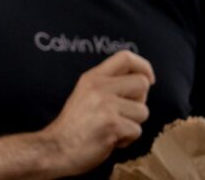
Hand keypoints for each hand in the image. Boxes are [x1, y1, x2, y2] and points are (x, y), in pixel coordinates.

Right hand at [40, 50, 154, 175]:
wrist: (56, 148)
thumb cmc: (74, 126)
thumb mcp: (85, 94)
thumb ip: (108, 85)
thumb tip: (141, 83)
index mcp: (92, 78)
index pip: (125, 57)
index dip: (143, 66)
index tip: (148, 79)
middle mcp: (99, 87)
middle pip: (142, 83)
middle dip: (139, 101)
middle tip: (122, 113)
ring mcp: (105, 105)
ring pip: (143, 110)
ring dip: (132, 124)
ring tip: (112, 128)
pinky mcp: (112, 124)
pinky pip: (137, 130)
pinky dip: (127, 139)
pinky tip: (110, 139)